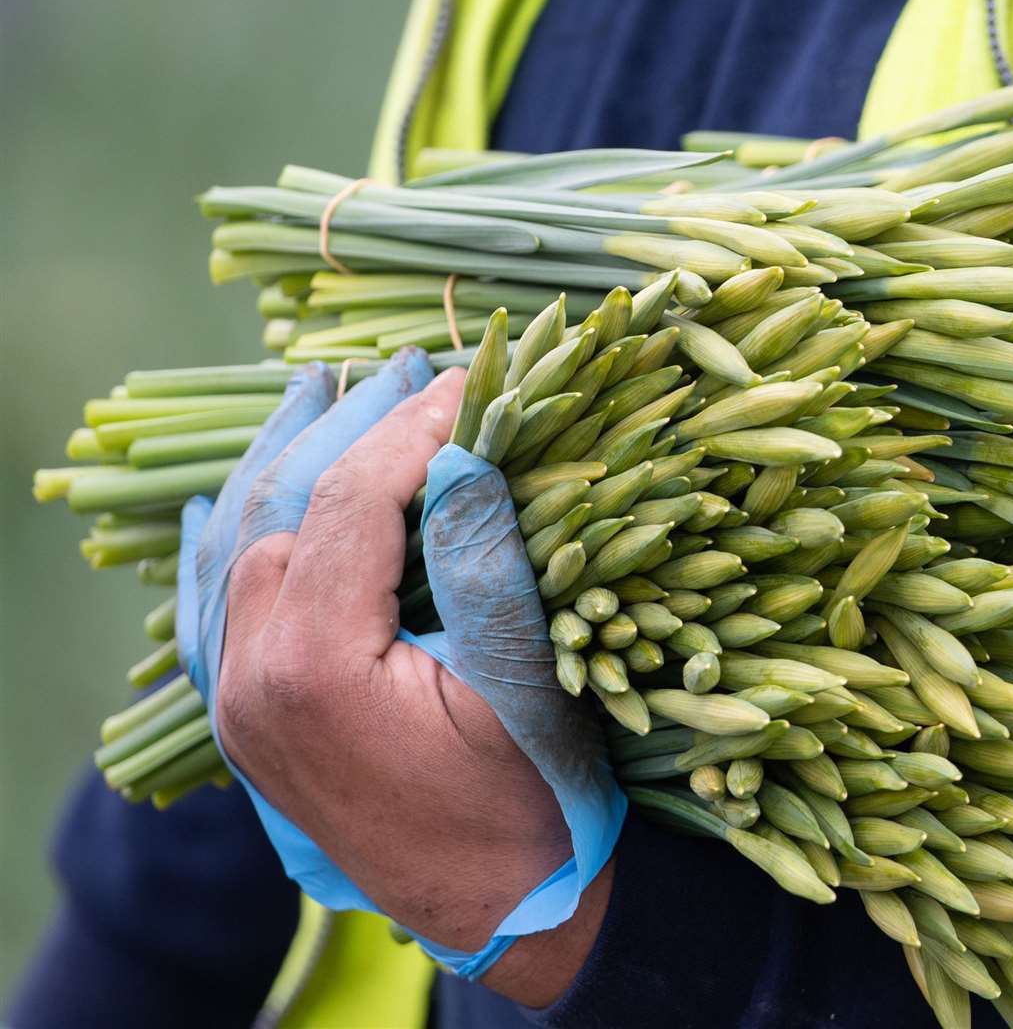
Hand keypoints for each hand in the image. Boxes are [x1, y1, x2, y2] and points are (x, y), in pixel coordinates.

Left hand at [177, 350, 622, 1005]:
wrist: (507, 911)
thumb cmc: (535, 803)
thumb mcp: (528, 686)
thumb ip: (486, 563)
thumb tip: (459, 450)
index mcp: (315, 669)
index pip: (352, 502)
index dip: (413, 427)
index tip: (473, 378)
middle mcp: (250, 681)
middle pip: (283, 510)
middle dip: (347, 426)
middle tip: (408, 366)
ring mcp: (237, 705)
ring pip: (235, 548)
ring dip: (281, 463)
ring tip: (322, 391)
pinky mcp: (248, 722)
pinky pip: (211, 609)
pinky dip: (227, 540)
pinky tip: (232, 501)